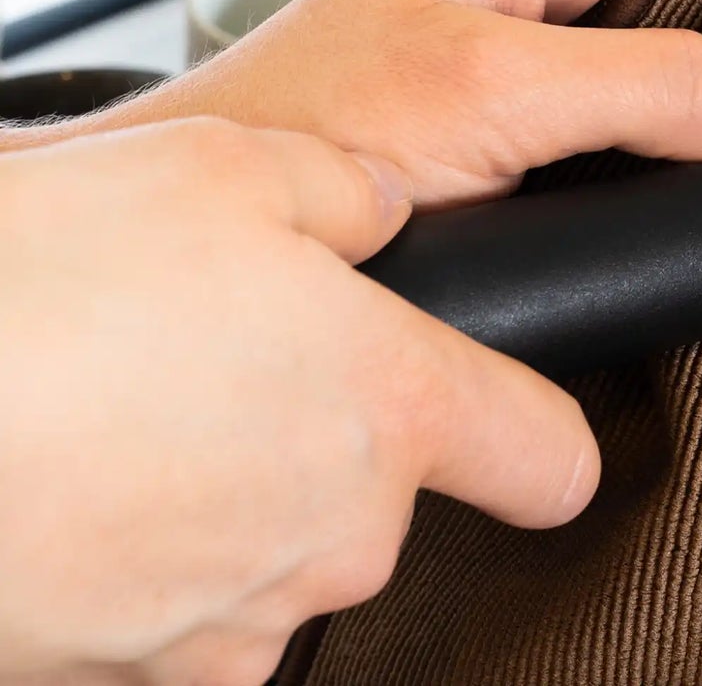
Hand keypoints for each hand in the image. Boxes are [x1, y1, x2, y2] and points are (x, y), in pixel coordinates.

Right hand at [0, 120, 597, 684]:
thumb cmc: (49, 283)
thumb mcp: (224, 169)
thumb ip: (343, 193)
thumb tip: (382, 209)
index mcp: (388, 405)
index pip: (549, 458)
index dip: (545, 434)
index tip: (526, 420)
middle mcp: (334, 531)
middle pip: (389, 493)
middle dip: (331, 435)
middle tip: (231, 358)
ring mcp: (230, 623)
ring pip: (282, 550)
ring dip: (236, 494)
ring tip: (138, 411)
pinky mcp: (130, 679)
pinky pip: (181, 609)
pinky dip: (152, 557)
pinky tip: (84, 480)